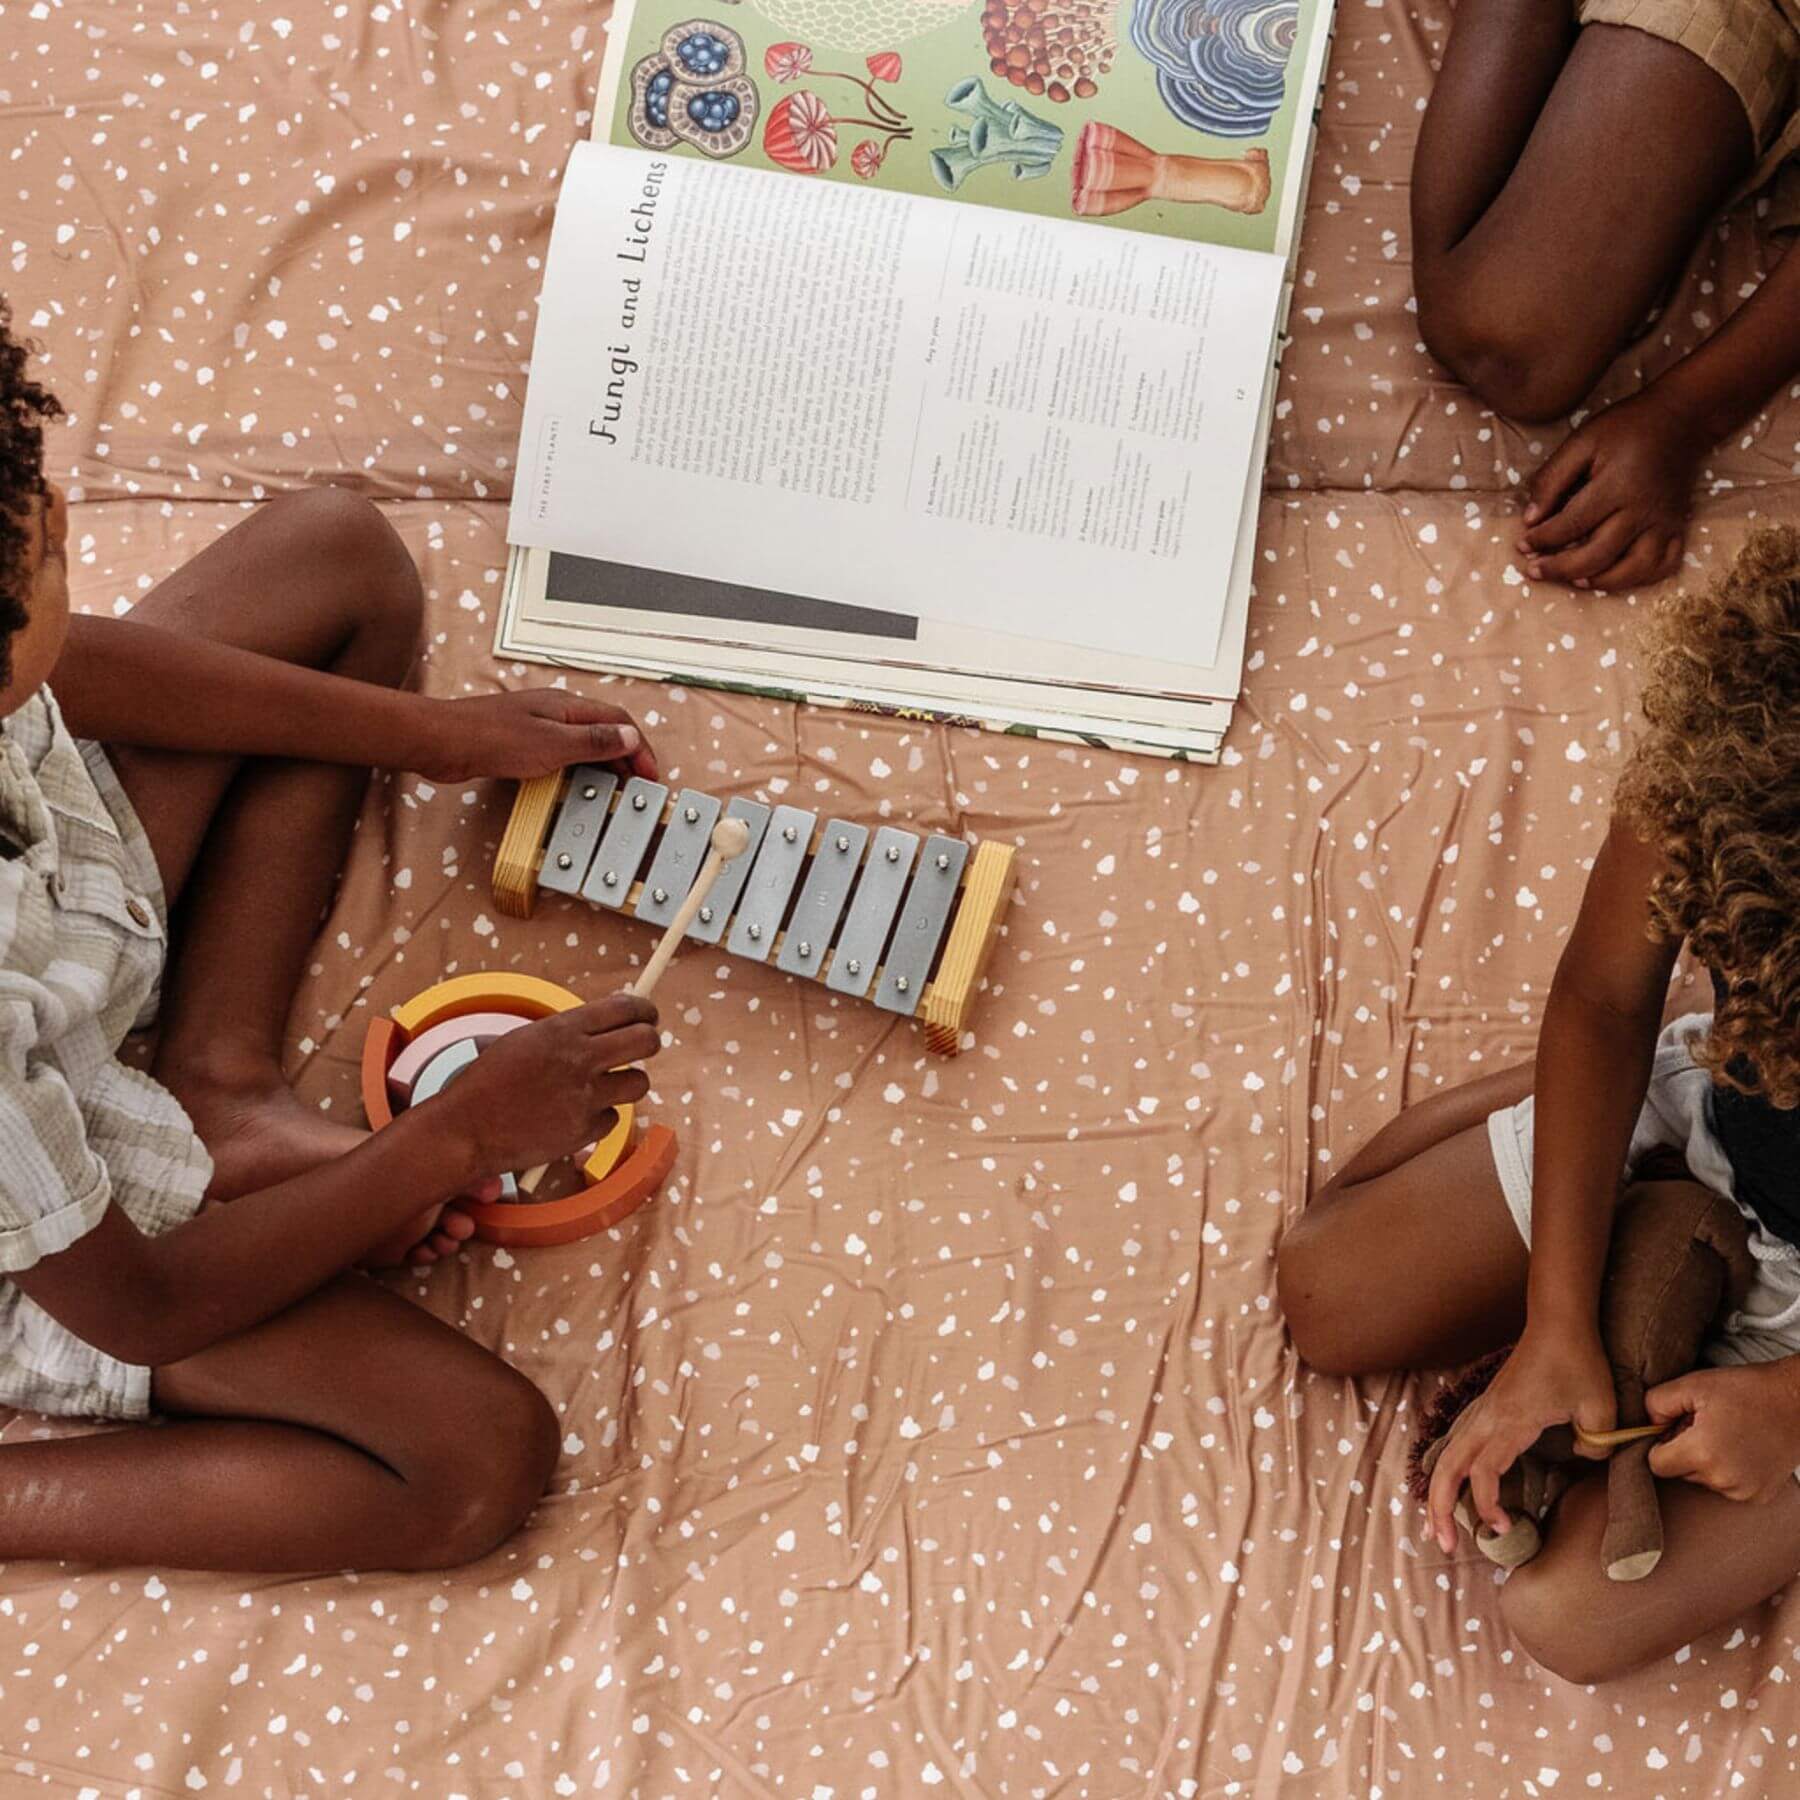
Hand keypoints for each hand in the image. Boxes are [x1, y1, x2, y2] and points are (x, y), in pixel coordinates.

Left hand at [414, 689, 656, 783]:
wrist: (442, 742)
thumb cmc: (491, 738)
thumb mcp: (553, 743)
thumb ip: (593, 741)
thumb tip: (629, 737)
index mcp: (568, 706)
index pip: (619, 722)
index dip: (640, 748)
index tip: (650, 775)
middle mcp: (555, 712)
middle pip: (603, 730)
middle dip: (626, 756)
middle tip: (637, 785)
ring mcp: (537, 726)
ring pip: (583, 742)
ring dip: (603, 762)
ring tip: (613, 787)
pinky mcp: (520, 743)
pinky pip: (561, 753)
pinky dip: (578, 768)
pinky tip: (574, 784)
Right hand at [415, 994, 661, 1178]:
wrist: (466, 1129)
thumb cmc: (489, 1082)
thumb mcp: (525, 1040)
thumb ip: (567, 1032)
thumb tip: (607, 1025)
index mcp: (563, 1029)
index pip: (625, 1009)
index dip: (644, 1010)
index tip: (648, 1015)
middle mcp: (580, 1059)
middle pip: (646, 1041)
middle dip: (650, 1041)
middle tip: (643, 1045)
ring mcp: (585, 1097)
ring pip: (639, 1083)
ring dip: (627, 1083)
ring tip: (605, 1086)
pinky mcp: (585, 1130)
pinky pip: (613, 1118)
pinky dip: (600, 1118)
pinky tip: (574, 1116)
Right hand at [1425, 1323, 1615, 1553]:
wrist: (1558, 1320)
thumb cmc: (1578, 1360)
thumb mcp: (1600, 1407)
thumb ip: (1594, 1445)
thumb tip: (1582, 1459)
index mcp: (1510, 1420)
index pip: (1483, 1471)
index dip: (1487, 1505)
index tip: (1504, 1530)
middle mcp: (1489, 1417)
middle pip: (1449, 1466)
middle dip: (1441, 1508)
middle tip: (1444, 1546)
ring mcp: (1485, 1410)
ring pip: (1449, 1454)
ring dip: (1441, 1490)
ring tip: (1440, 1527)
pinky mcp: (1490, 1406)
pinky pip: (1460, 1443)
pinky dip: (1451, 1469)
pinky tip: (1454, 1484)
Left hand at [1516, 389, 1706, 591]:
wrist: (1680, 419)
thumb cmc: (1625, 429)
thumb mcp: (1582, 441)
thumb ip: (1551, 479)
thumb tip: (1529, 520)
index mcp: (1617, 486)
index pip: (1572, 525)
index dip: (1542, 539)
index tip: (1523, 545)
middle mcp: (1643, 510)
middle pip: (1598, 555)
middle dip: (1560, 569)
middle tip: (1534, 571)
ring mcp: (1664, 522)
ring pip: (1634, 570)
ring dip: (1600, 582)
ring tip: (1574, 581)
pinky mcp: (1678, 527)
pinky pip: (1664, 566)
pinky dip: (1640, 579)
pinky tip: (1614, 576)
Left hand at [1646, 1362, 1799, 1503]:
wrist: (1797, 1402)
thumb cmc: (1744, 1390)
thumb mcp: (1692, 1385)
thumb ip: (1656, 1404)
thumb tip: (1645, 1426)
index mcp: (1703, 1454)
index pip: (1656, 1465)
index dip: (1659, 1445)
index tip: (1674, 1429)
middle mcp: (1724, 1480)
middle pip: (1679, 1473)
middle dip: (1683, 1451)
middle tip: (1704, 1425)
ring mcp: (1745, 1493)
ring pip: (1703, 1481)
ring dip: (1705, 1461)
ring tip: (1725, 1434)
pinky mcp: (1760, 1497)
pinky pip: (1727, 1487)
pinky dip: (1727, 1471)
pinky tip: (1741, 1448)